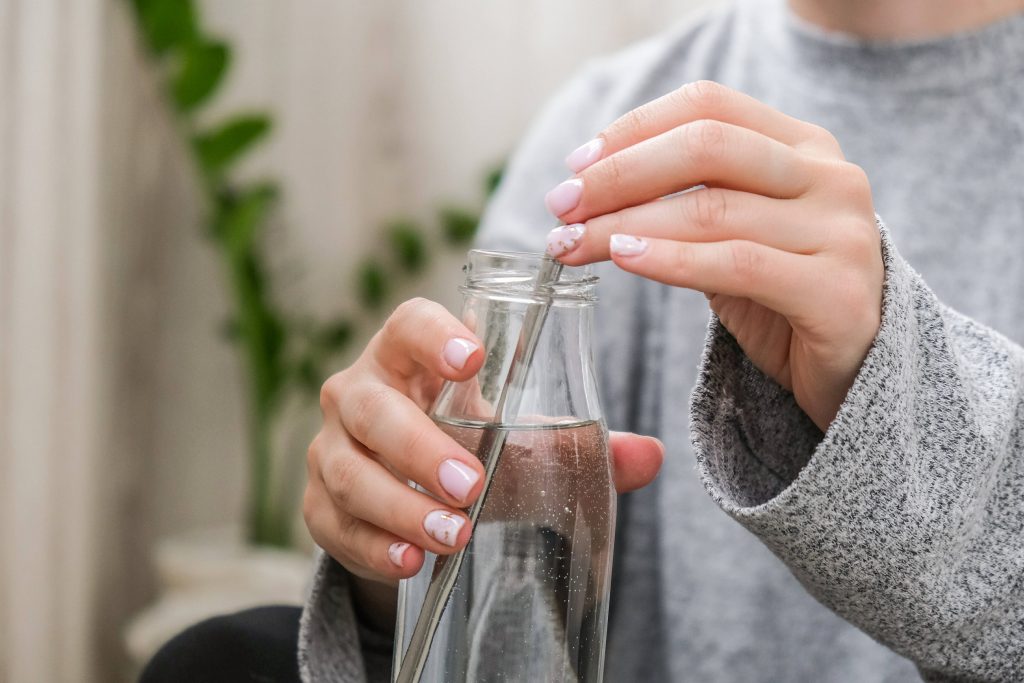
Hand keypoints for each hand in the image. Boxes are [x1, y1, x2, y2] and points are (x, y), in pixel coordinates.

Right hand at [305, 298, 663, 628]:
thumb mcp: (516, 439)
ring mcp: (330, 448)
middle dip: (419, 447)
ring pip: (348, 471)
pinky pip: (333, 525)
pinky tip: (411, 562)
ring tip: (454, 535)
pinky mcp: (319, 504)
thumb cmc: (467, 443)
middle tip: (471, 485)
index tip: (473, 360)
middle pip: (370, 406)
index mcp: (406, 356)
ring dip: (401, 506)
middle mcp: (357, 391)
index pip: (407, 323)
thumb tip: (649, 456)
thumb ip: (579, 445)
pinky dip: (373, 546)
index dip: (432, 336)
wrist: (407, 491)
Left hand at [544, 81, 882, 430]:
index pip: (709, 106)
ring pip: (712, 210)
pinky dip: (671, 260)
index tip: (576, 165)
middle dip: (619, 174)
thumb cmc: (779, 296)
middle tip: (561, 206)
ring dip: (625, 224)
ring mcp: (841, 232)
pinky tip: (624, 259)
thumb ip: (681, 203)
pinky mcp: (837, 293)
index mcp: (803, 146)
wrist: (856, 368)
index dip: (634, 128)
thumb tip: (585, 191)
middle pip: (706, 147)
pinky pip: (737, 264)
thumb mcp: (730, 234)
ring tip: (572, 243)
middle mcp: (830, 176)